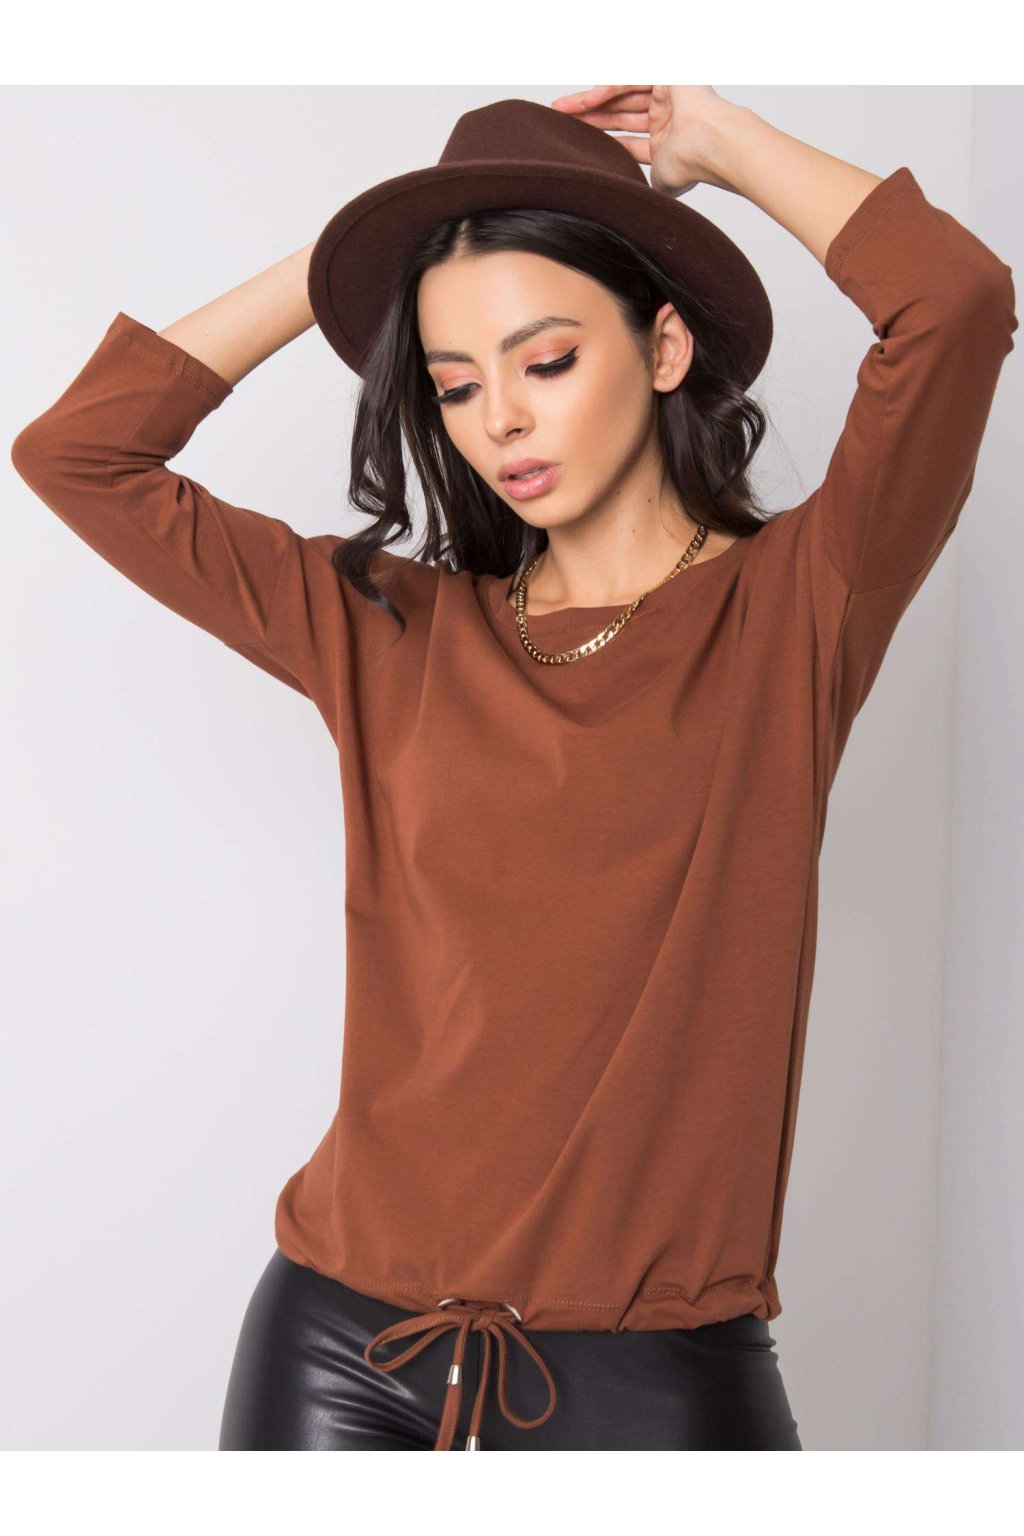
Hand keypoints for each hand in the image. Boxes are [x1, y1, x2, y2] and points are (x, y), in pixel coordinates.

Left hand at [548, 85, 743, 197]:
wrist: (710, 147)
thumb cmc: (691, 166)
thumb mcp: (658, 180)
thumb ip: (639, 182)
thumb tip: (623, 202)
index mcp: (666, 142)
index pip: (625, 138)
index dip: (599, 140)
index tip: (573, 145)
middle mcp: (666, 117)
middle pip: (618, 114)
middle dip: (588, 118)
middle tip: (559, 121)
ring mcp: (667, 95)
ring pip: (621, 95)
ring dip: (590, 103)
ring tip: (561, 110)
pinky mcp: (668, 75)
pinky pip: (630, 80)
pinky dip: (607, 90)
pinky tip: (585, 102)